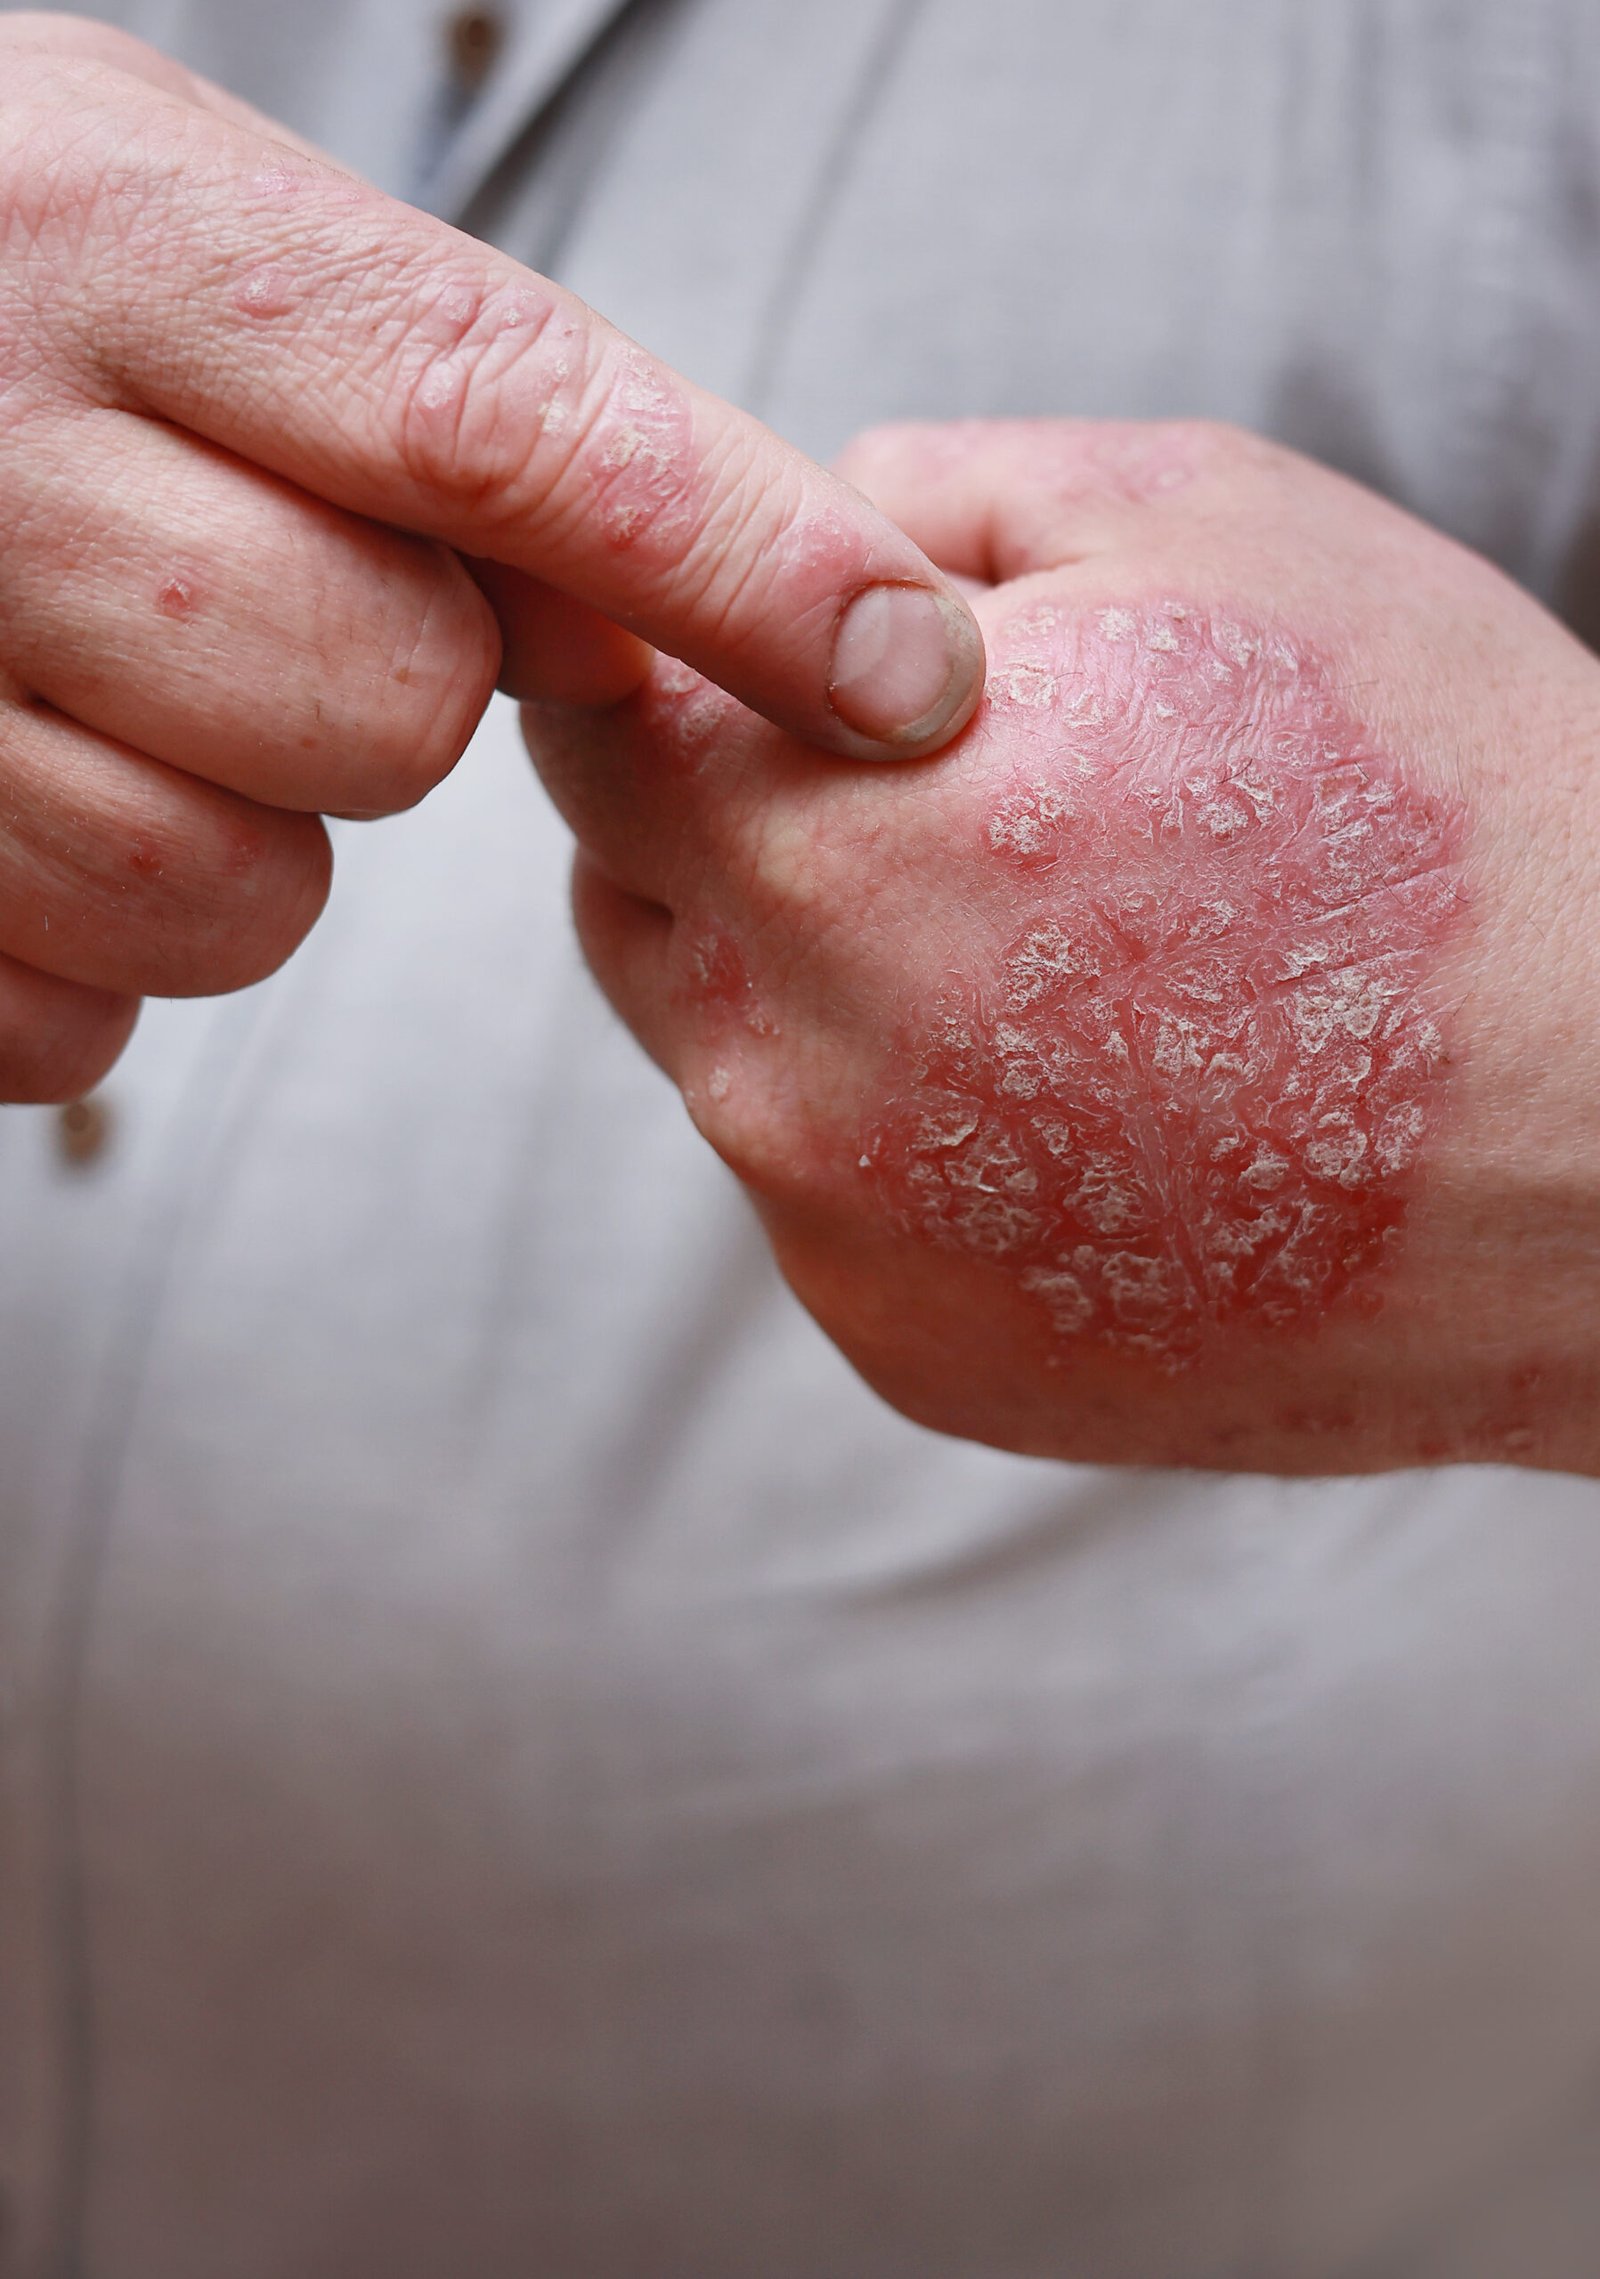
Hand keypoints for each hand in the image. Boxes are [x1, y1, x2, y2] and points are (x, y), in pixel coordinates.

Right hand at [0, 15, 980, 1101]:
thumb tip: (677, 618)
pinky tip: (17, 804)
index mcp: (110, 235)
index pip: (498, 422)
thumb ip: (441, 396)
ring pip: (243, 897)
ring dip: (243, 833)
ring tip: (121, 701)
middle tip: (269, 600)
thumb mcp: (195, 240)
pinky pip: (85, 1022)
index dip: (739, 560)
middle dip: (392, 690)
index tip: (910, 676)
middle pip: (391, 705)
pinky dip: (92, 949)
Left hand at [526, 417, 1599, 1475]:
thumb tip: (767, 554)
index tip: (753, 687)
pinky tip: (1091, 1109)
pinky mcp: (920, 1361)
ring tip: (1056, 969)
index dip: (669, 690)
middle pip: (636, 914)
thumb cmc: (1448, 800)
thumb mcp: (1197, 522)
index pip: (597, 745)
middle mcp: (798, 1077)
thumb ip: (916, 501)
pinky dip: (909, 1149)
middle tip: (925, 816)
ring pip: (737, 1069)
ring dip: (828, 999)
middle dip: (732, 842)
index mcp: (830, 849)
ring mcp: (853, 1247)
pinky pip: (835, 1211)